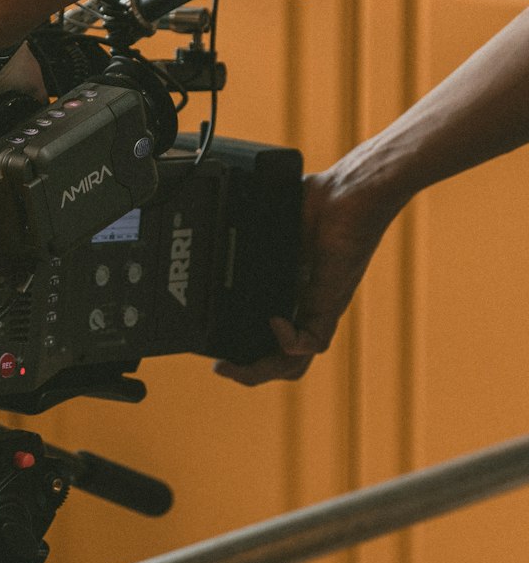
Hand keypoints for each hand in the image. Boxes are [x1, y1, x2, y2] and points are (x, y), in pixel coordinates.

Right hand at [214, 160, 401, 385]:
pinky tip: (274, 322)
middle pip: (279, 361)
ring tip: (232, 365)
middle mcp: (304, 306)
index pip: (266, 339)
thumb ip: (247, 243)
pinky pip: (312, 341)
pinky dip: (288, 341)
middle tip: (220, 366)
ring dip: (260, 371)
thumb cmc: (317, 201)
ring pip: (294, 362)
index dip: (243, 352)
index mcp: (288, 293)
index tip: (214, 350)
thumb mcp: (268, 229)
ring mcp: (319, 307)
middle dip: (246, 372)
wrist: (352, 190)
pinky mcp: (331, 301)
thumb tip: (211, 245)